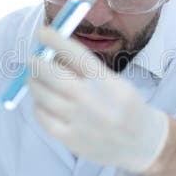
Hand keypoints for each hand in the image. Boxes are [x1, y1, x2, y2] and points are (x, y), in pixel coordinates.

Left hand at [27, 26, 169, 172]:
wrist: (141, 143)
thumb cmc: (125, 106)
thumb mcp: (115, 81)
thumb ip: (86, 69)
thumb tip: (54, 53)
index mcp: (106, 81)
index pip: (75, 54)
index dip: (54, 40)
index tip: (42, 33)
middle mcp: (92, 100)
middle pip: (53, 75)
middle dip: (37, 63)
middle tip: (33, 59)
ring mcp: (80, 121)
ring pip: (43, 96)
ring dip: (34, 83)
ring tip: (35, 79)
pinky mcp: (71, 139)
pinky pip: (43, 118)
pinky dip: (38, 106)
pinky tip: (42, 102)